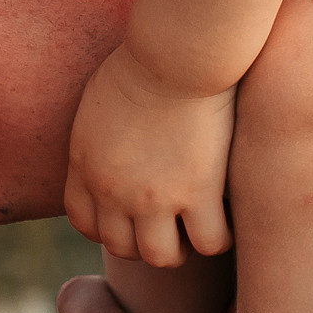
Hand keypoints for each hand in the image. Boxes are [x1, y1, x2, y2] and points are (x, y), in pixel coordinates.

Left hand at [64, 46, 235, 265]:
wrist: (173, 55)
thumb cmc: (144, 61)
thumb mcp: (99, 101)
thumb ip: (99, 136)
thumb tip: (113, 148)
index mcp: (85, 165)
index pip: (84, 222)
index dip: (108, 229)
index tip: (130, 219)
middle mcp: (113, 189)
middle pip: (121, 247)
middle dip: (144, 242)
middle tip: (169, 225)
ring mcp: (154, 197)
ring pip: (162, 257)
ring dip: (179, 249)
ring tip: (196, 228)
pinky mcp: (197, 192)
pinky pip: (210, 242)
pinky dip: (220, 237)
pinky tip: (227, 217)